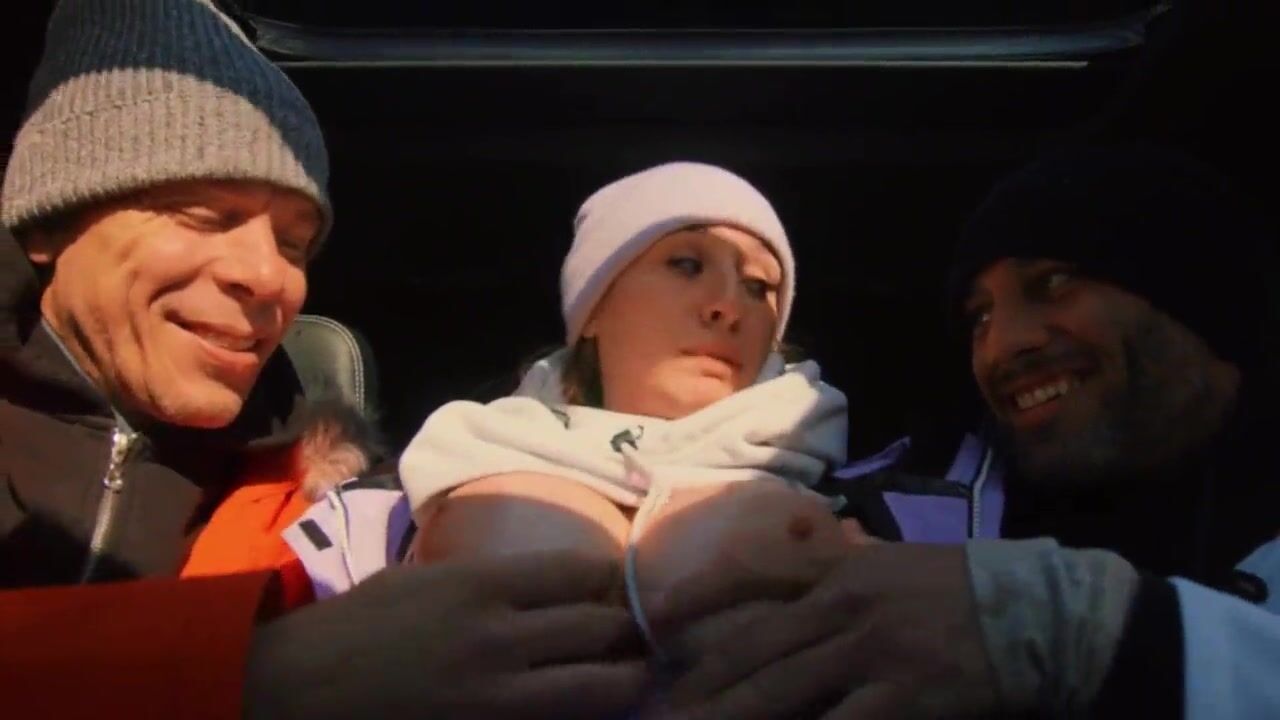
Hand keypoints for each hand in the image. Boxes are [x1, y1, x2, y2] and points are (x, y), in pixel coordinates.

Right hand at [245, 551, 648, 718]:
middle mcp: (501, 637)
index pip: (581, 572)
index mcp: (481, 585)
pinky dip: (582, 714)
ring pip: (600, 686)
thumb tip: (541, 582)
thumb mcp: (420, 579)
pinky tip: (585, 707)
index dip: (612, 578)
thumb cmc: (355, 627)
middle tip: (639, 631)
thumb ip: (484, 579)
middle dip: (628, 629)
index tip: (619, 584)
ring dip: (624, 677)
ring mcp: (499, 695)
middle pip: (602, 627)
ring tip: (632, 674)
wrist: (299, 689)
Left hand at [653, 543, 999, 719]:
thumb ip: (840, 555)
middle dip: (701, 685)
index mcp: (840, 571)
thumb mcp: (894, 559)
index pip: (754, 578)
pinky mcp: (902, 698)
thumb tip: (792, 529)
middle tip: (658, 710)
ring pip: (780, 693)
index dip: (700, 598)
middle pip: (754, 651)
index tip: (659, 620)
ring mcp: (870, 655)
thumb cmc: (962, 585)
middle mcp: (843, 609)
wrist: (1041, 610)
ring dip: (732, 717)